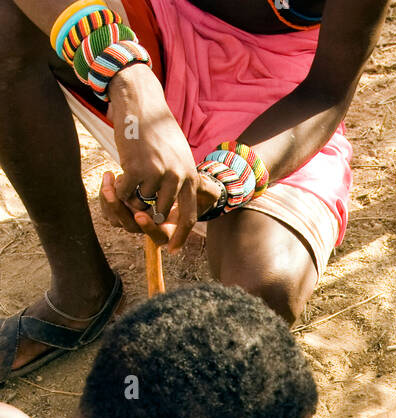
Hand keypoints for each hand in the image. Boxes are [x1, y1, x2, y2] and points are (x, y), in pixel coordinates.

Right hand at [102, 65, 206, 249]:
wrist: (141, 103)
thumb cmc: (157, 131)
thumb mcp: (178, 156)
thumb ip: (178, 182)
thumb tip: (166, 214)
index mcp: (190, 177)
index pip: (189, 216)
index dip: (180, 236)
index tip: (172, 249)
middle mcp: (177, 177)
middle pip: (158, 214)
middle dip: (144, 210)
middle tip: (134, 196)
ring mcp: (157, 174)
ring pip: (139, 204)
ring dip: (130, 194)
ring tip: (130, 175)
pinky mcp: (136, 169)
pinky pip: (123, 193)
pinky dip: (117, 186)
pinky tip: (117, 171)